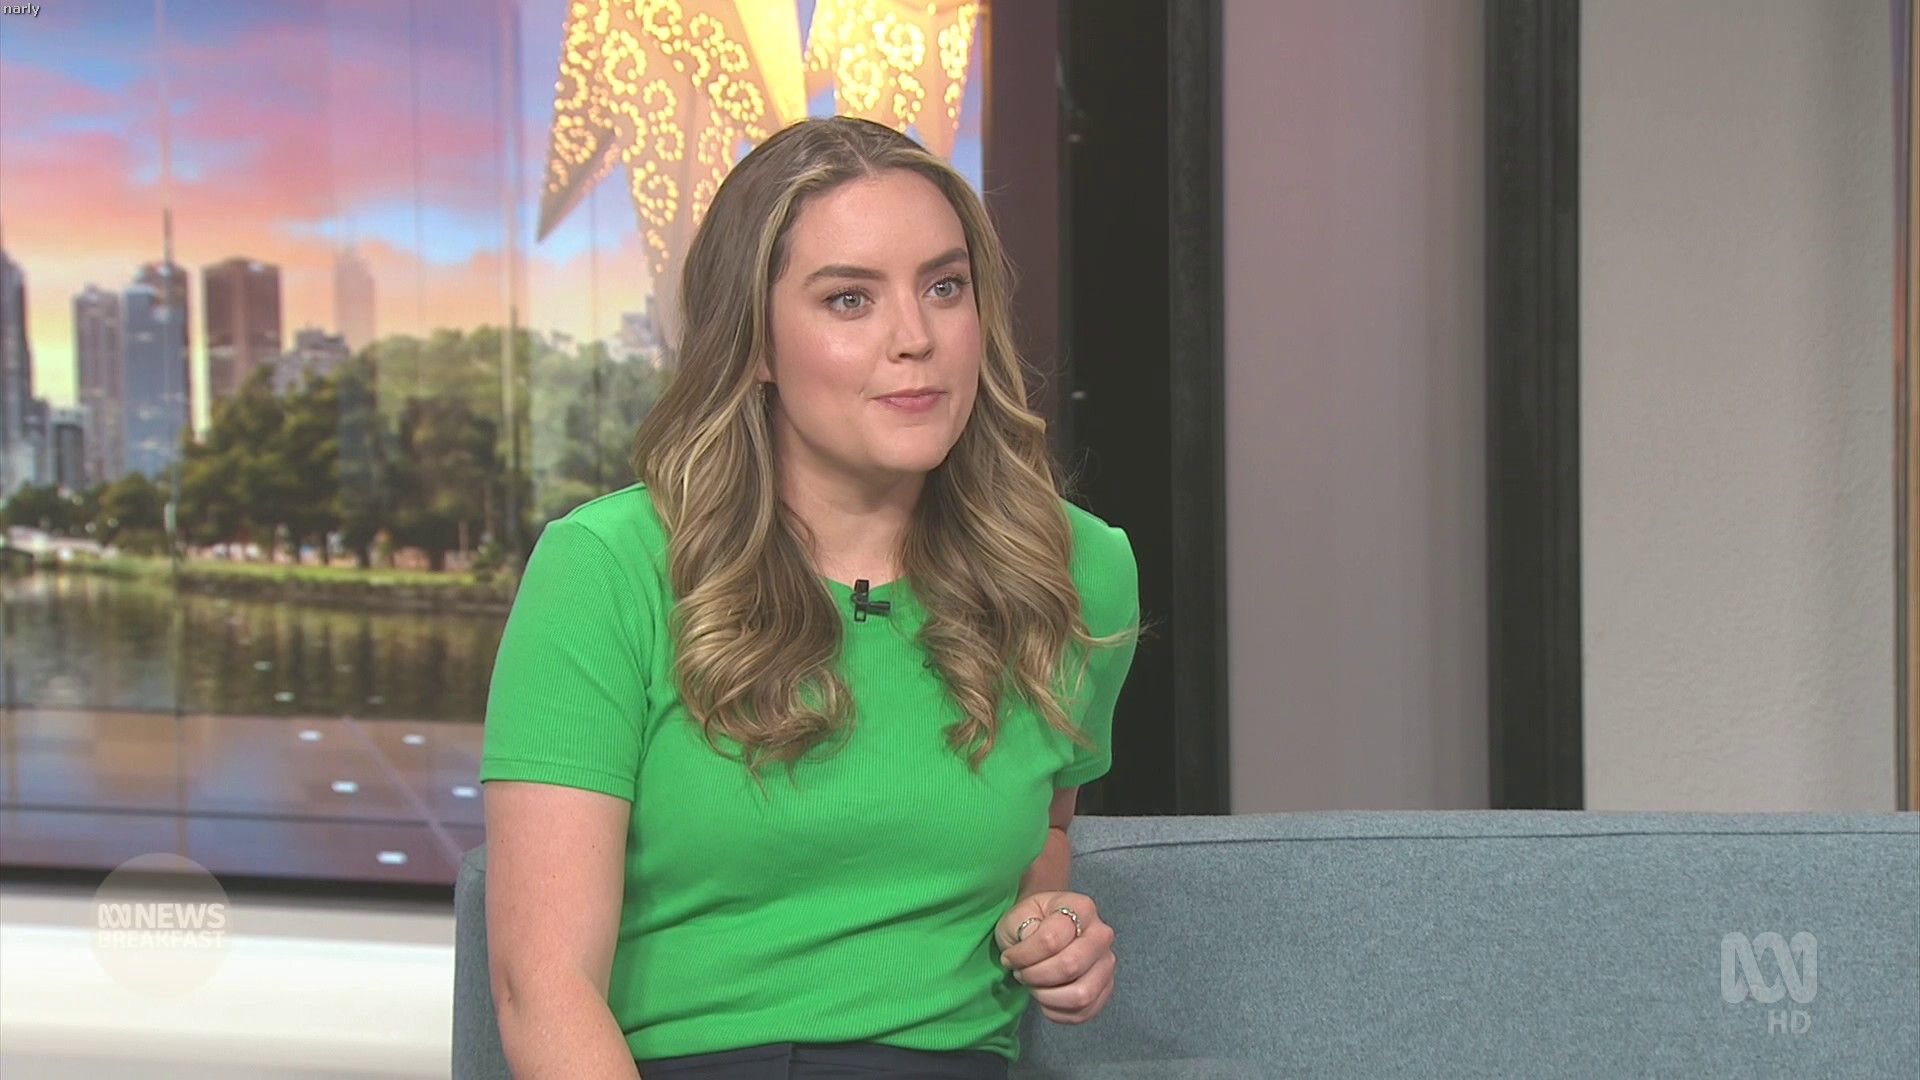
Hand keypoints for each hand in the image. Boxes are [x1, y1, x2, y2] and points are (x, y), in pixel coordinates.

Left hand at [993, 890, 1116, 1024]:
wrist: (1047, 929)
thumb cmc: (1031, 922)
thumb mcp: (1018, 916)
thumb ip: (1021, 926)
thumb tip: (1030, 941)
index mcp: (1081, 908)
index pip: (1051, 940)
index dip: (1023, 955)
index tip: (1009, 958)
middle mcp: (1101, 935)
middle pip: (1070, 967)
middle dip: (1036, 977)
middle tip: (1021, 974)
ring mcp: (1106, 964)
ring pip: (1081, 994)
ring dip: (1048, 997)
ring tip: (1034, 986)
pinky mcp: (1106, 989)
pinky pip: (1084, 1012)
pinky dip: (1058, 1012)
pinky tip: (1045, 999)